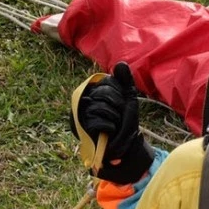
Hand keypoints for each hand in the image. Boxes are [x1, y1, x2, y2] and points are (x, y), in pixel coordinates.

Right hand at [72, 62, 153, 183]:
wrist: (125, 145)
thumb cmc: (125, 120)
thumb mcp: (128, 98)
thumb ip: (125, 81)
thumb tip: (120, 63)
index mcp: (94, 91)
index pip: (108, 81)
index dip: (120, 92)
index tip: (122, 103)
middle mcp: (84, 100)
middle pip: (104, 92)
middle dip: (118, 105)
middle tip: (119, 115)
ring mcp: (81, 114)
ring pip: (101, 106)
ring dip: (115, 117)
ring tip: (114, 124)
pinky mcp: (81, 128)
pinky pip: (99, 120)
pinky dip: (110, 126)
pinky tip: (109, 132)